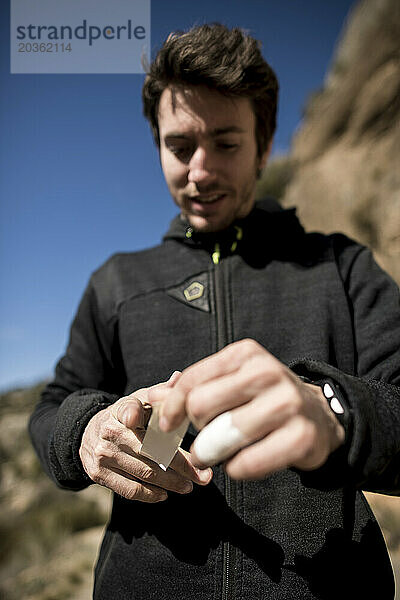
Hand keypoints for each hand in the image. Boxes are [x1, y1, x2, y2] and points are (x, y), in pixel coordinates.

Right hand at [79, 373, 212, 501]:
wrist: (88, 433)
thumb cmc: (125, 415)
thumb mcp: (139, 399)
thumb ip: (159, 393)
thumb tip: (179, 378)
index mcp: (121, 409)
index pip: (128, 410)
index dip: (132, 413)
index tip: (138, 418)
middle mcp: (109, 431)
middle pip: (149, 451)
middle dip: (180, 465)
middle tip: (202, 476)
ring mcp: (103, 455)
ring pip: (143, 473)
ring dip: (170, 483)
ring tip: (189, 486)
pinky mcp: (98, 474)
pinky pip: (129, 489)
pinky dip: (150, 494)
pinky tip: (165, 493)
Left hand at [154, 339, 344, 479]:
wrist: (318, 417)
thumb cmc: (262, 399)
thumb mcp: (229, 383)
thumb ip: (191, 388)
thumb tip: (152, 396)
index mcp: (246, 354)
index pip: (192, 381)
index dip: (171, 407)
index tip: (168, 425)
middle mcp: (267, 372)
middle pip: (200, 407)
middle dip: (195, 430)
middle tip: (205, 438)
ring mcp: (288, 403)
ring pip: (220, 437)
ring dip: (212, 453)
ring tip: (220, 452)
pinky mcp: (301, 437)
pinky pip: (244, 464)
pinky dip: (235, 469)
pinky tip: (243, 461)